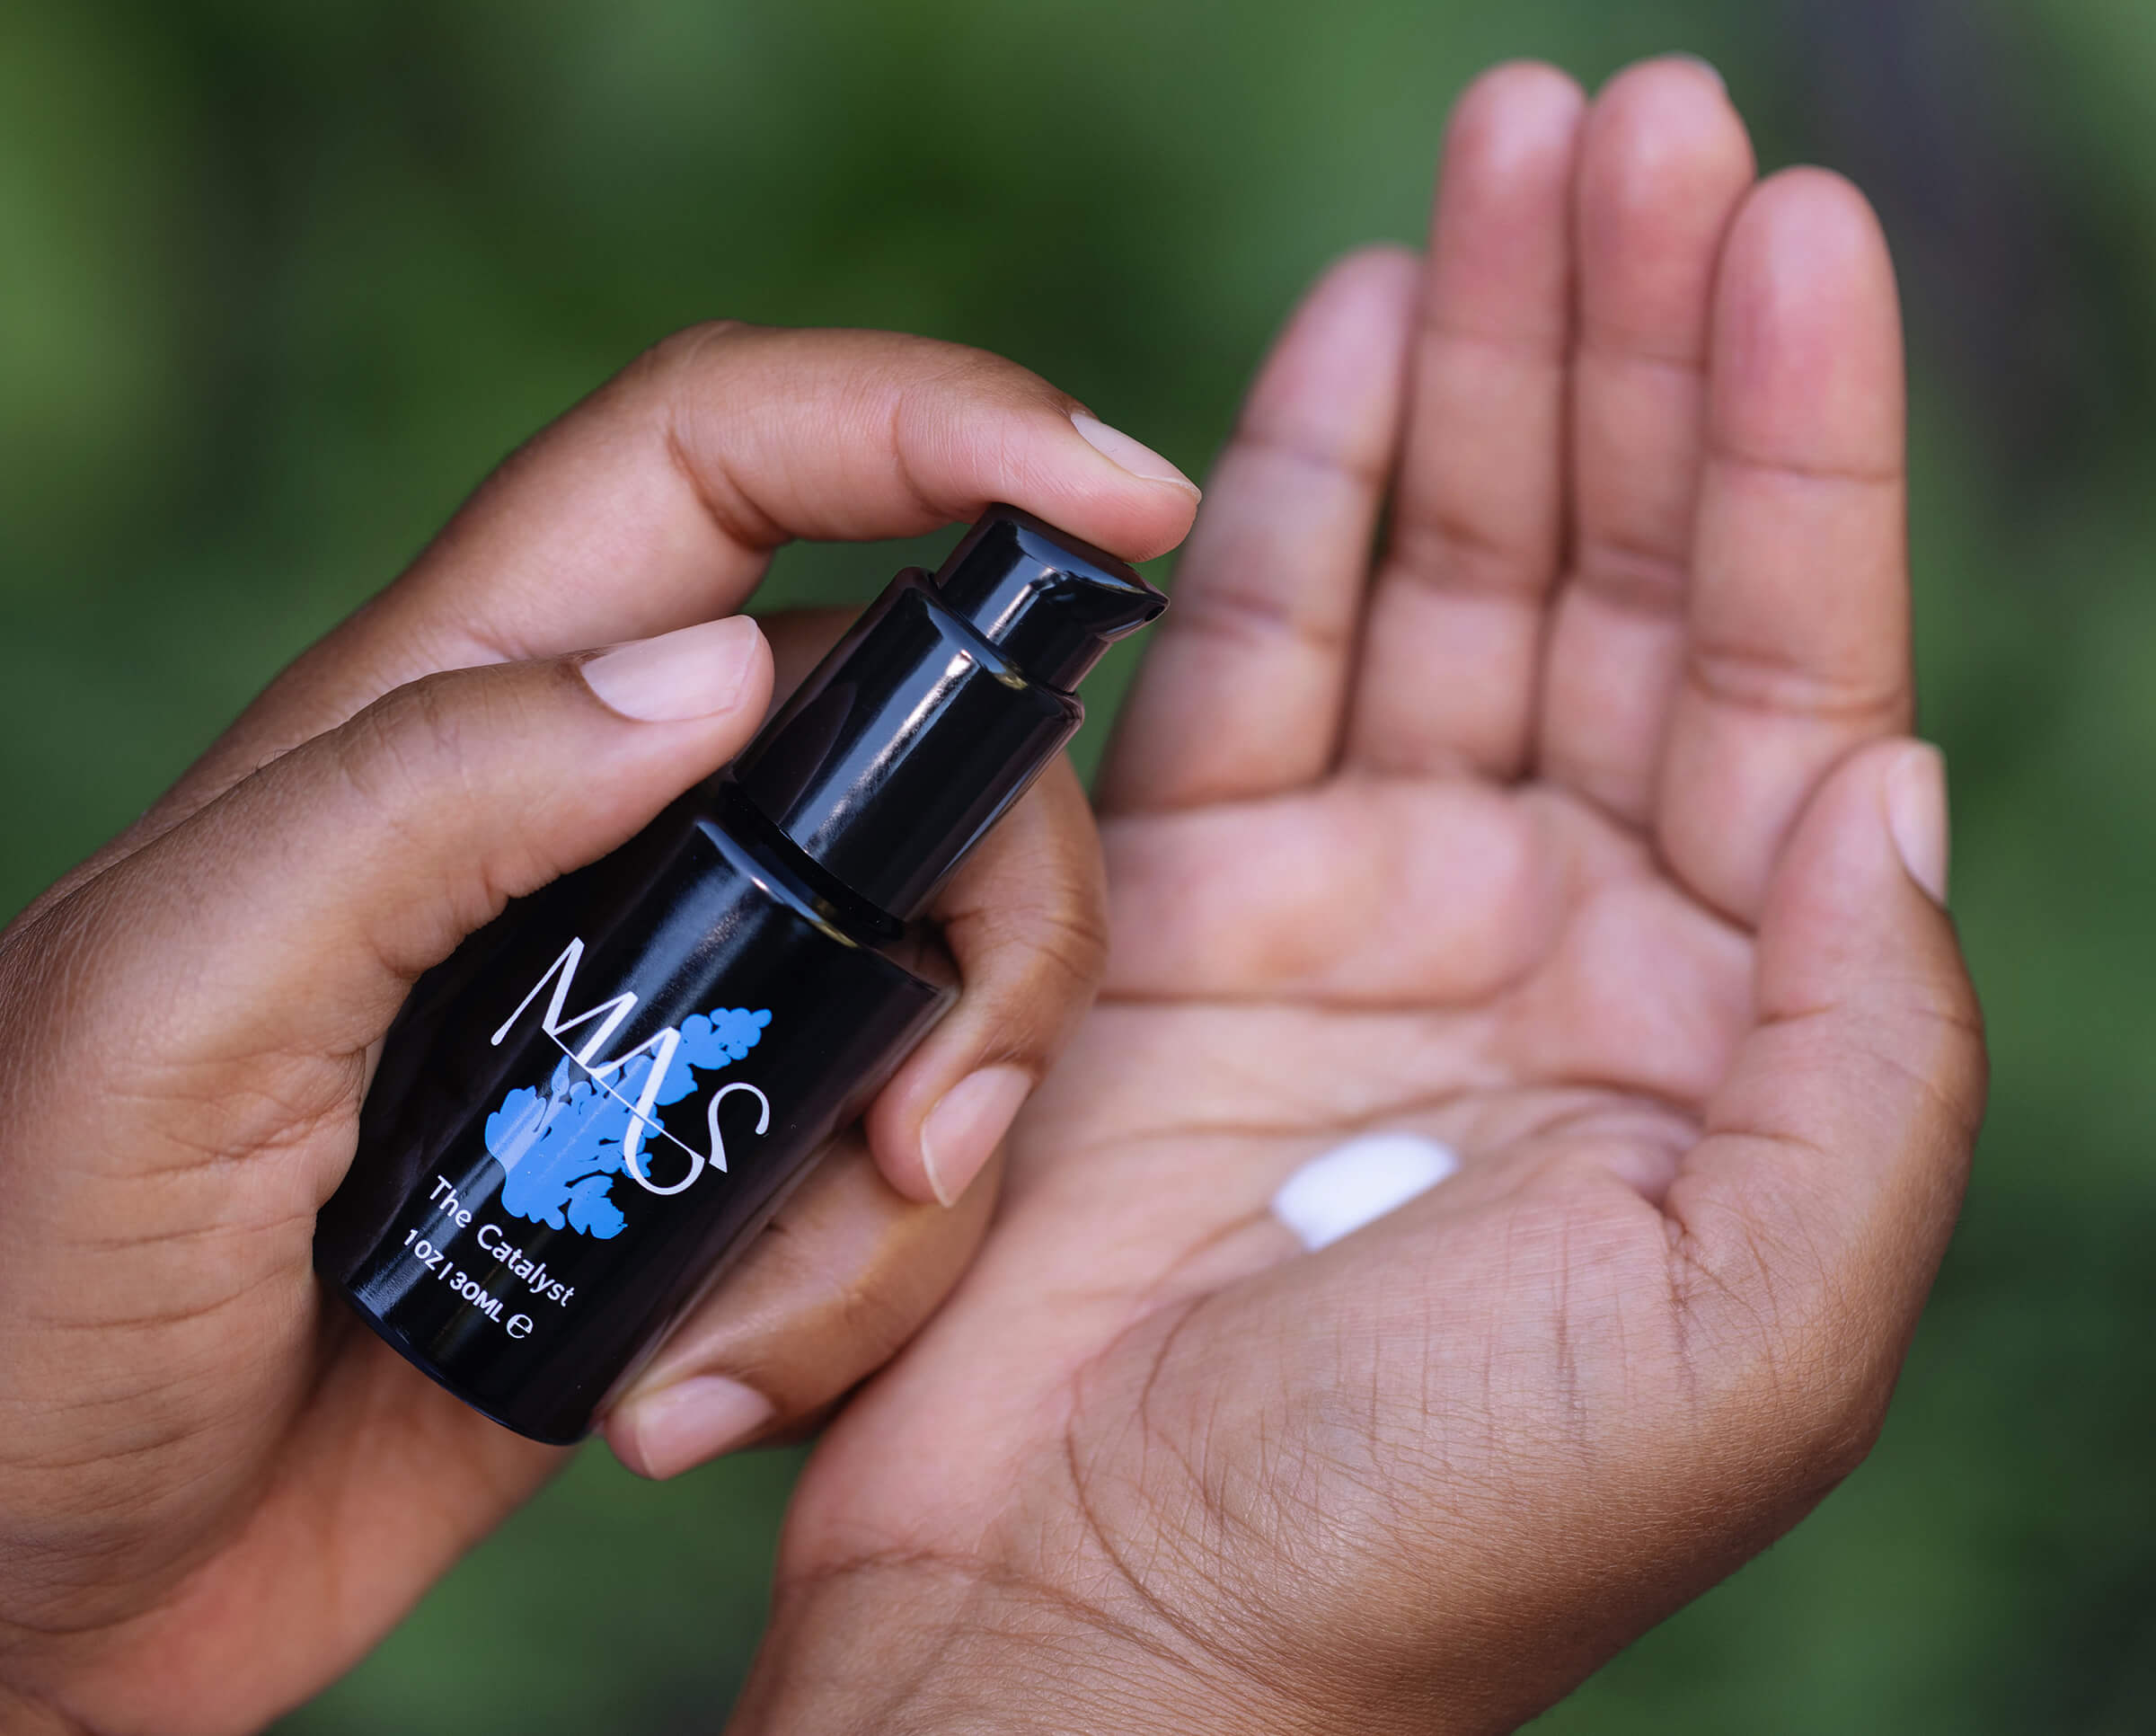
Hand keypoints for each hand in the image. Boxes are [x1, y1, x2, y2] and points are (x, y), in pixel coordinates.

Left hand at [0, 327, 1198, 1733]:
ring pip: (939, 986)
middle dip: (1000, 921)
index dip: (927, 421)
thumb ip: (417, 805)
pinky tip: (683, 1399)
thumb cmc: (19, 1290)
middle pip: (916, 748)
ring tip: (729, 1347)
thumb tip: (715, 674)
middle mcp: (598, 830)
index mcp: (451, 715)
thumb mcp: (168, 1018)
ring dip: (910, 1185)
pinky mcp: (711, 1172)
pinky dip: (848, 1303)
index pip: (717, 464)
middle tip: (943, 1128)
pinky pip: (893, 1179)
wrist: (35, 1580)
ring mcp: (674, 1006)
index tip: (1117, 491)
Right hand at [732, 59, 1984, 1734]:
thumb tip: (1876, 777)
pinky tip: (1344, 339)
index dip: (1790, 437)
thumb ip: (1867, 1047)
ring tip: (1503, 159)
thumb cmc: (1425, 1543)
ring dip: (1474, 367)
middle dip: (1625, 337)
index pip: (1785, 663)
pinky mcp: (1188, 917)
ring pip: (1434, 579)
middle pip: (1610, 573)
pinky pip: (1248, 659)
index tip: (1783, 220)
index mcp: (1726, 1026)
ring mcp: (1369, 912)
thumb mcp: (1750, 1328)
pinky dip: (1287, 496)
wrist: (1099, 1643)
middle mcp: (1563, 940)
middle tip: (1624, 118)